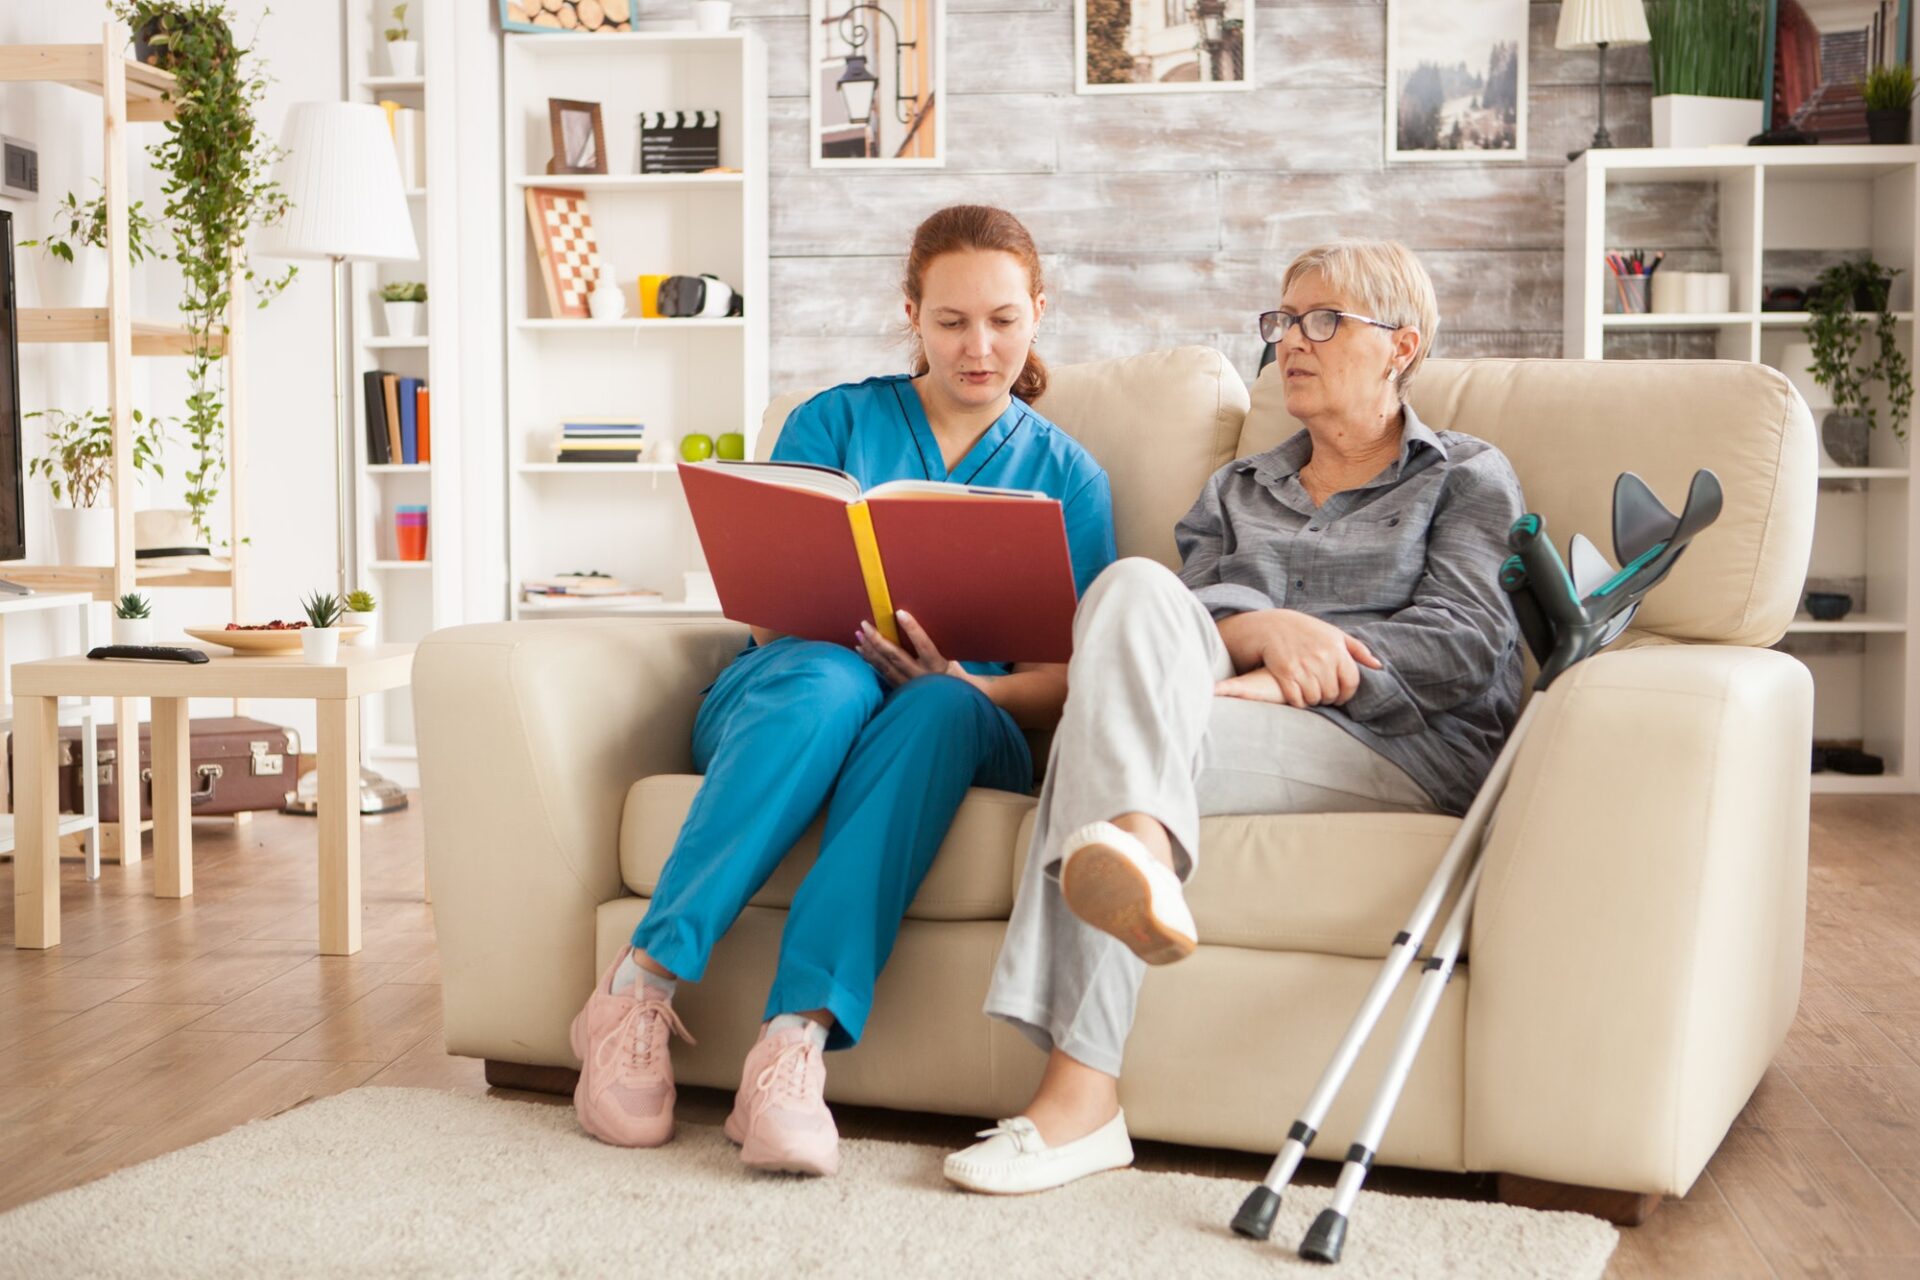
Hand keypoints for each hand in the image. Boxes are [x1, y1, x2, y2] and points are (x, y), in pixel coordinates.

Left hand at [854, 609, 975, 689]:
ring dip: (870, 651)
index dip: (912, 629)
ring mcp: (909, 686)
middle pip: (896, 657)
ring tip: (859, 636)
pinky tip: (862, 652)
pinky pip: (883, 675)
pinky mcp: (901, 691)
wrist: (954, 705)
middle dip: (878, 640)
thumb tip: (924, 629)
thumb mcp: (955, 663)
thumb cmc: (956, 679)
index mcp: (937, 666)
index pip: (923, 645)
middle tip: (865, 625)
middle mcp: (921, 676)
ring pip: (885, 667)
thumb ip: (940, 648)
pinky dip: (871, 663)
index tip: (900, 613)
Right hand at [1215, 610, 1381, 708]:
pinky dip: (1298, 701)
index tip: (1339, 696)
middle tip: (1321, 693)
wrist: (1271, 626)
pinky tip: (1297, 694)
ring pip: (1315, 698)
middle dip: (1327, 697)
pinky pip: (1297, 699)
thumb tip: (1378, 665)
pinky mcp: (1285, 673)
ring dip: (1312, 700)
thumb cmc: (1306, 631)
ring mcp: (1303, 666)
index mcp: (1336, 649)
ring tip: (1309, 692)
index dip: (1346, 694)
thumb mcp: (1334, 634)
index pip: (1351, 682)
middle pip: (1332, 694)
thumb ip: (1357, 649)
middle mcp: (1322, 658)